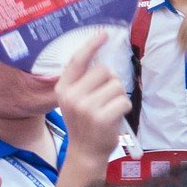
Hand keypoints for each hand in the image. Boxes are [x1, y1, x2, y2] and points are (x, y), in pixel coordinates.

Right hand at [55, 36, 130, 163]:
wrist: (85, 151)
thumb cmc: (85, 122)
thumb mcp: (74, 99)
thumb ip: (82, 81)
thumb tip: (102, 59)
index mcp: (63, 88)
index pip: (78, 60)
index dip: (91, 45)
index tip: (104, 34)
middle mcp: (71, 95)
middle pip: (104, 71)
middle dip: (111, 82)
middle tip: (105, 99)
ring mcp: (85, 106)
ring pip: (116, 85)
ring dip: (118, 96)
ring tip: (108, 110)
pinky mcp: (101, 117)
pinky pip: (123, 100)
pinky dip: (124, 108)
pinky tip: (114, 118)